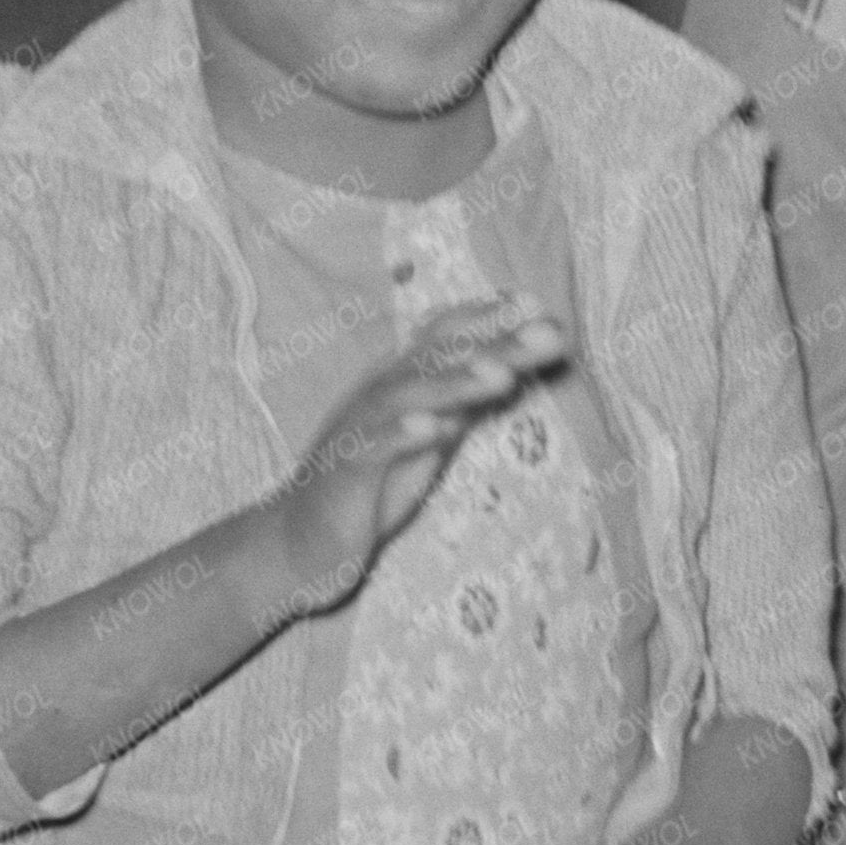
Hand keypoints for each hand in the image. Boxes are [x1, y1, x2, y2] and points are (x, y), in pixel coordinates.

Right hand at [272, 299, 564, 613]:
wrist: (299, 541)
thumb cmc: (369, 486)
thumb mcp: (428, 439)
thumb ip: (463, 404)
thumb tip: (511, 369)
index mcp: (402, 382)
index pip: (446, 336)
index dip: (490, 318)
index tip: (538, 304)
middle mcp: (381, 393)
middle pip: (439, 357)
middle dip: (495, 341)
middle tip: (546, 328)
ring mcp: (360, 428)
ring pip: (409, 394)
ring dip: (456, 381)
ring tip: (501, 373)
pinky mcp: (345, 469)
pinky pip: (374, 446)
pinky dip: (404, 434)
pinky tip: (435, 428)